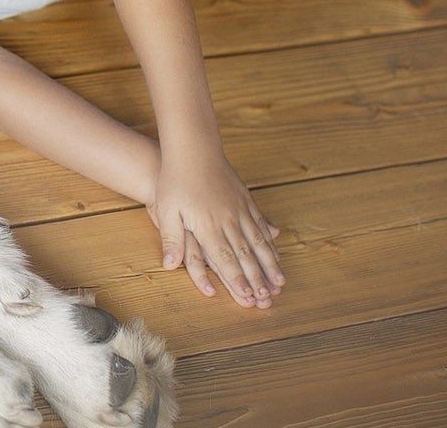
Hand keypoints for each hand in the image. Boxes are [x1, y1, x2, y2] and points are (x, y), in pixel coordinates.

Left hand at [149, 148, 282, 307]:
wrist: (193, 147)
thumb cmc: (175, 179)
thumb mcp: (166, 210)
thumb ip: (172, 239)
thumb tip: (169, 266)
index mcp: (208, 226)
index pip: (225, 260)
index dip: (237, 281)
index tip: (248, 298)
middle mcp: (228, 220)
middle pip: (246, 255)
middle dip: (258, 279)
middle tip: (269, 298)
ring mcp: (239, 208)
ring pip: (258, 241)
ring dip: (270, 263)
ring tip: (280, 281)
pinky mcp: (245, 198)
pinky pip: (260, 222)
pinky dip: (269, 239)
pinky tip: (276, 247)